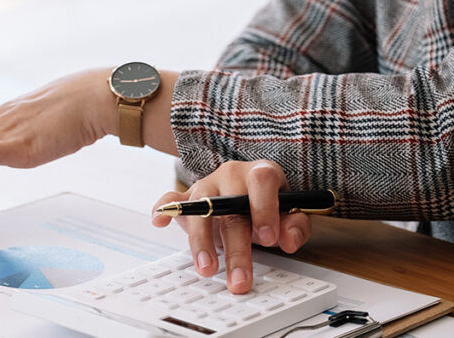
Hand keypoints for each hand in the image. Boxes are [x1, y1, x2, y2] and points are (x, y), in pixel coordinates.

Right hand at [151, 160, 310, 293]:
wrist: (246, 192)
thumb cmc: (268, 205)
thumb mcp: (289, 214)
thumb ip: (294, 226)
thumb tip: (288, 240)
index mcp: (259, 173)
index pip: (261, 181)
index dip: (264, 208)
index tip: (268, 238)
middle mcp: (231, 174)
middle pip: (229, 208)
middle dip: (235, 248)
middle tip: (239, 279)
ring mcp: (206, 185)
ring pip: (199, 209)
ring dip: (201, 242)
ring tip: (206, 269)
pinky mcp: (187, 196)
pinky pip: (171, 198)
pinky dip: (163, 208)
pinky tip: (158, 221)